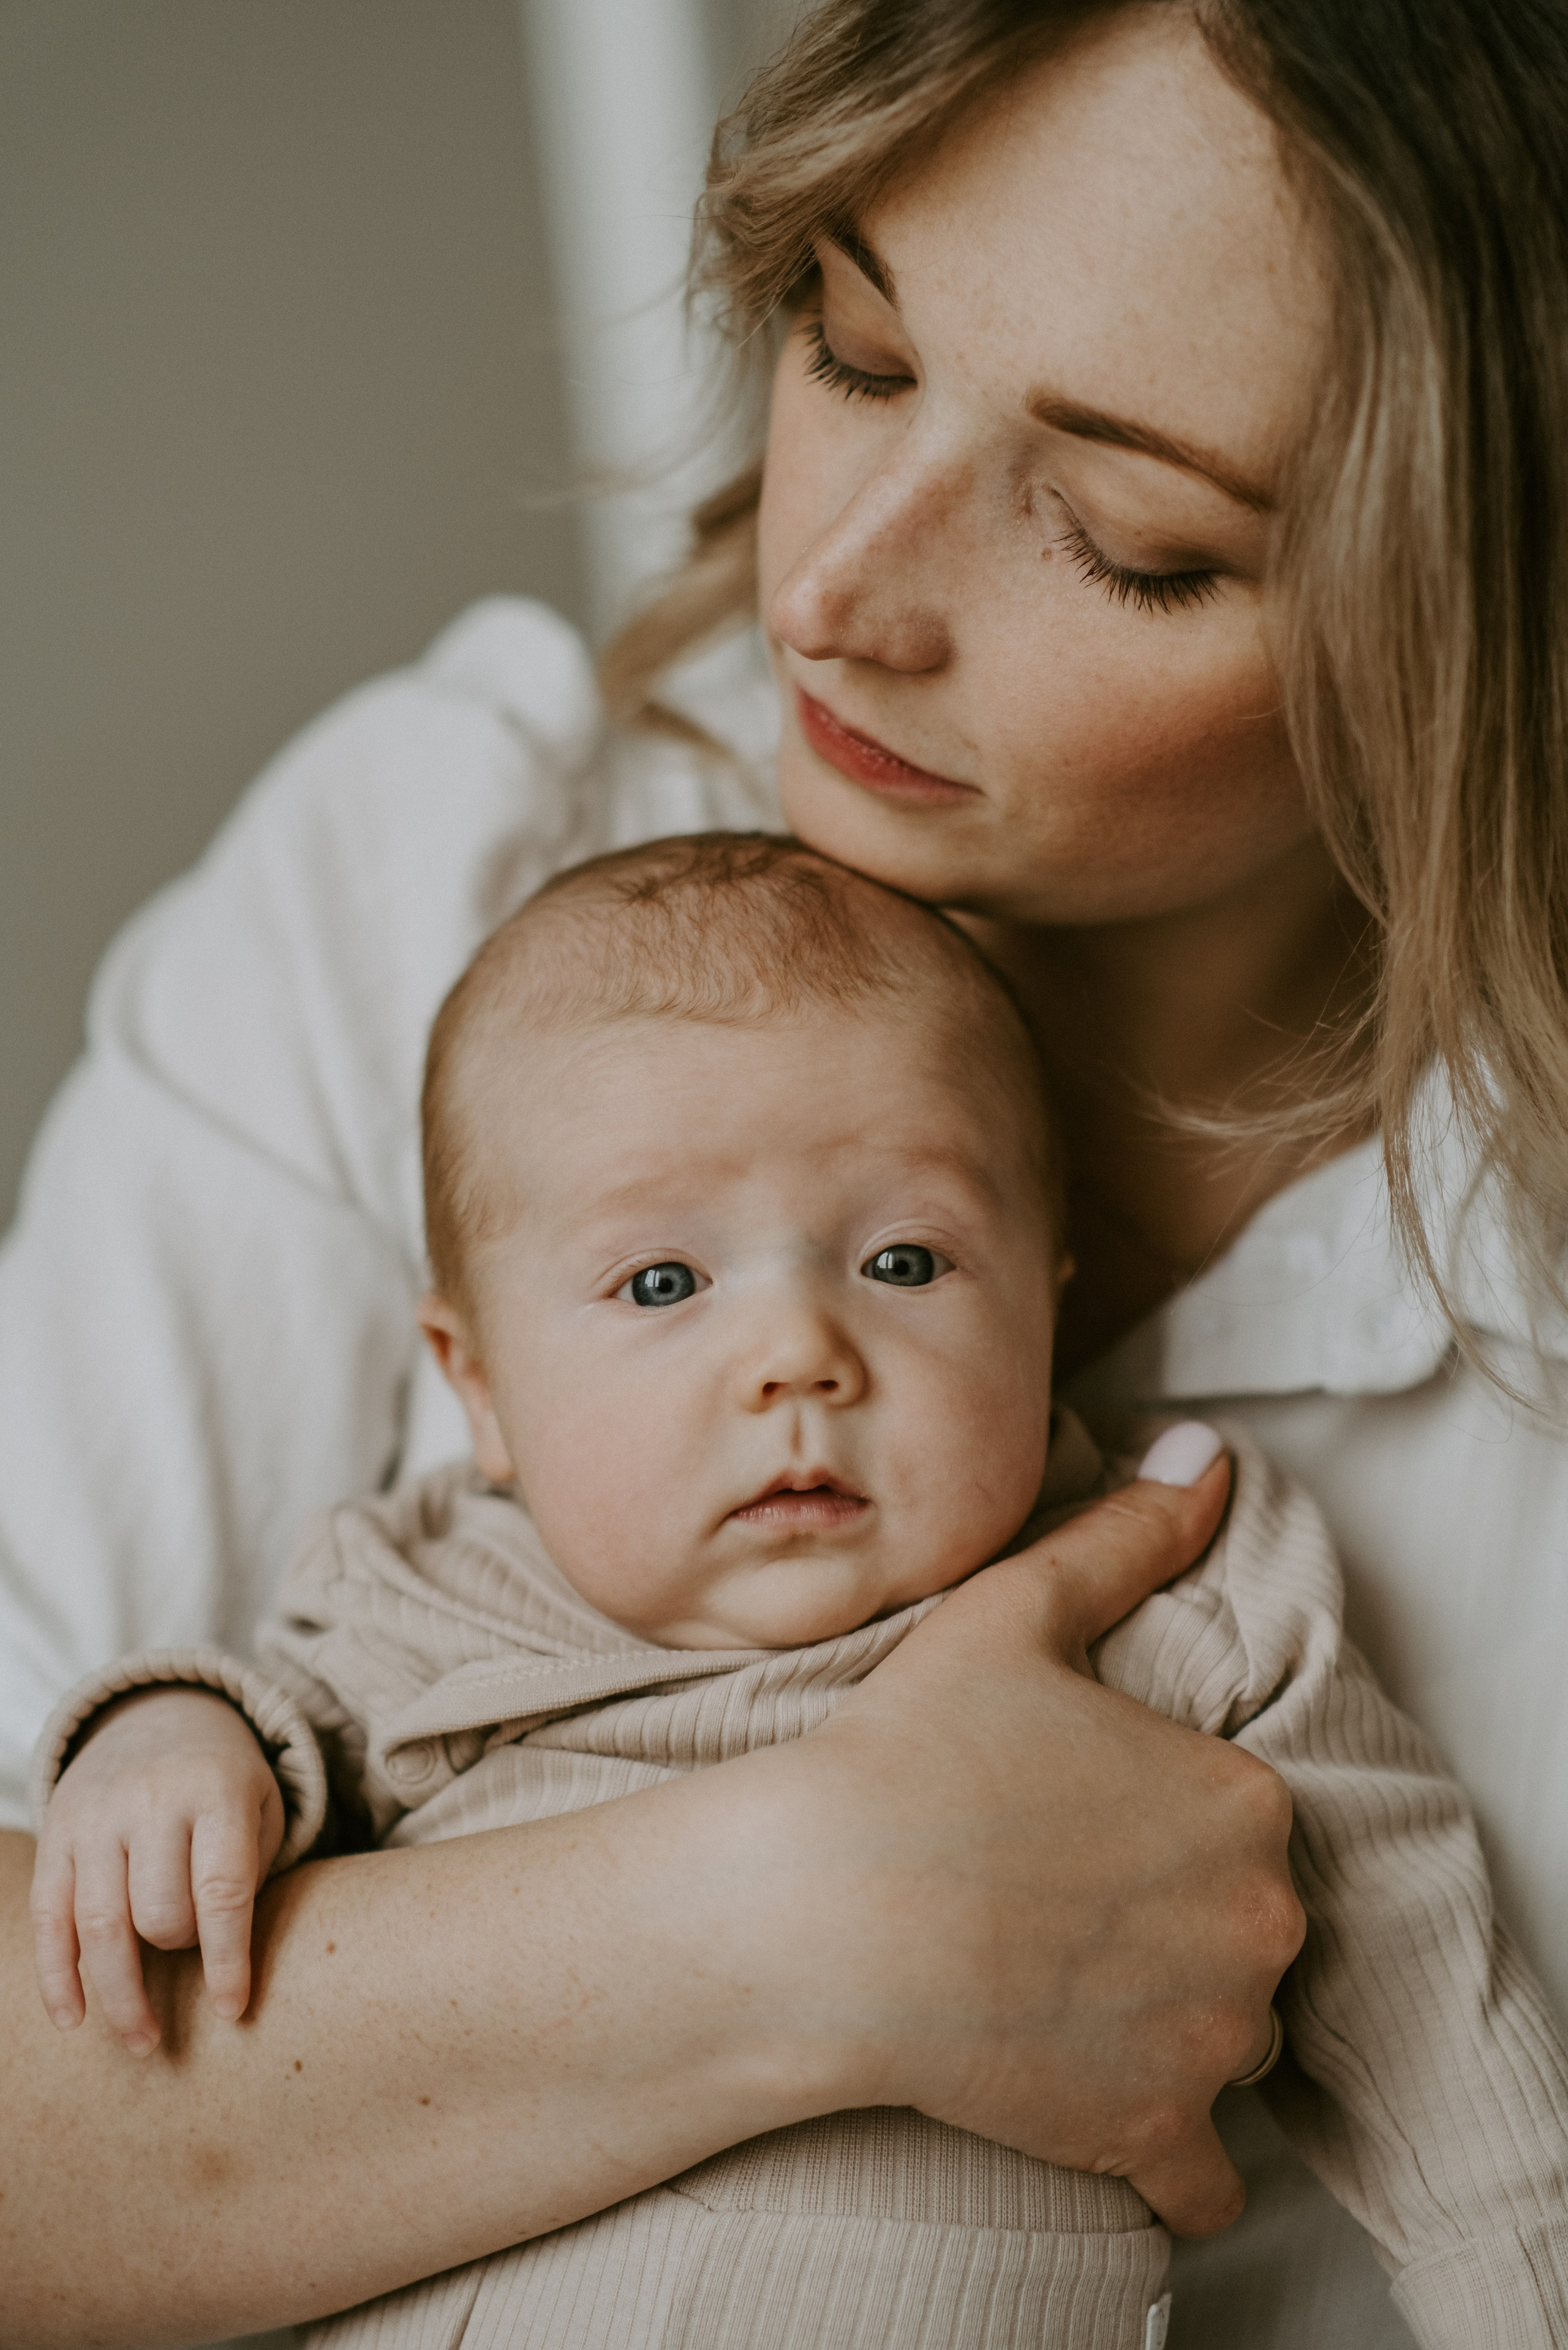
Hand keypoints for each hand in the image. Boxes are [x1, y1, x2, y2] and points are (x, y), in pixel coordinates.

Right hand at [30, 1686, 283, 2052]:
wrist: (161, 1714)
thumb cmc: (224, 1783)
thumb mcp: (262, 1807)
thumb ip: (250, 1876)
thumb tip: (226, 1969)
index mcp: (215, 1791)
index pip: (221, 1891)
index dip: (227, 1960)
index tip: (234, 2011)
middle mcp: (149, 1800)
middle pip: (158, 1911)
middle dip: (177, 1954)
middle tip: (191, 1969)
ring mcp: (95, 1817)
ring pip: (99, 1924)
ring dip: (119, 1995)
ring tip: (143, 2041)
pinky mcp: (55, 1834)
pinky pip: (47, 1917)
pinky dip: (56, 1975)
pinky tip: (73, 2018)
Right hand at [773, 1435, 1302, 2237]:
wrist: (819, 1914)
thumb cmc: (908, 1756)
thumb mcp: (1017, 1615)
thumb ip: (1127, 1537)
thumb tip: (1208, 1456)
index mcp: (1238, 1799)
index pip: (1233, 1817)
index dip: (1149, 1816)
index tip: (1071, 1818)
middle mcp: (1255, 1922)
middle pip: (1238, 1924)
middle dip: (1168, 1917)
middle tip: (1051, 1900)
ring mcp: (1210, 2038)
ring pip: (1221, 2033)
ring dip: (1163, 2021)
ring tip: (1048, 1984)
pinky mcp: (1153, 2133)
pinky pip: (1202, 2172)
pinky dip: (1163, 2145)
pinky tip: (1089, 2094)